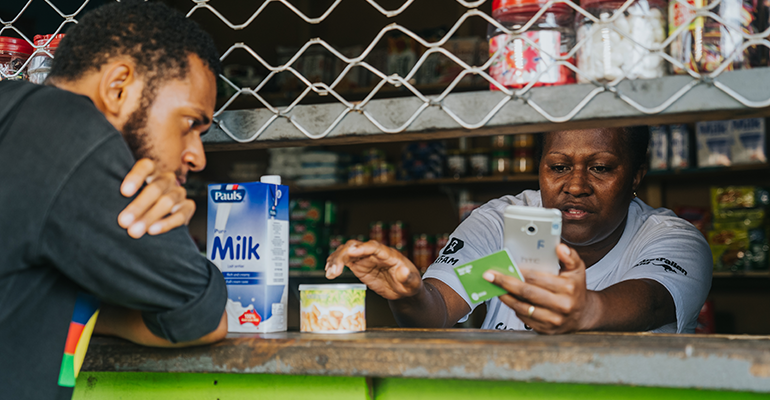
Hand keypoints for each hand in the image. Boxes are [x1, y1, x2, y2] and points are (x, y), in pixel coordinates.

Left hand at [117, 159, 194, 238]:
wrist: (157, 215)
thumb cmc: (136, 203)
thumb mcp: (127, 194)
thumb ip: (120, 195)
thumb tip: (101, 204)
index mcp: (151, 171)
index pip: (146, 166)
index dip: (135, 177)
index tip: (123, 192)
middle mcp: (166, 179)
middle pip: (156, 188)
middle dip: (138, 206)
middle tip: (123, 221)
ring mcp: (178, 193)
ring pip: (167, 202)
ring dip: (150, 217)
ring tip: (134, 231)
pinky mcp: (187, 207)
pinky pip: (180, 215)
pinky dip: (166, 223)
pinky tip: (153, 230)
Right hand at [325, 240, 422, 299]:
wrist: (404, 288)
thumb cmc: (410, 284)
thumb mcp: (413, 283)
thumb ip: (409, 278)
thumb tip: (404, 272)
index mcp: (389, 255)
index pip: (374, 247)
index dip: (362, 248)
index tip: (351, 252)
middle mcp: (375, 253)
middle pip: (356, 246)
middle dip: (343, 255)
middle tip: (335, 270)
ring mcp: (366, 258)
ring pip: (347, 251)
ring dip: (336, 259)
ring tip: (330, 273)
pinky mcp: (359, 265)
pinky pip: (345, 260)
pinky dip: (335, 264)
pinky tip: (329, 271)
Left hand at [482, 244, 599, 333]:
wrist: (582, 314)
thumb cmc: (575, 288)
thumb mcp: (577, 269)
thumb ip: (569, 256)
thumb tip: (560, 247)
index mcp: (568, 288)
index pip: (536, 278)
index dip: (518, 272)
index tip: (506, 266)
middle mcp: (562, 306)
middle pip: (526, 293)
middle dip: (505, 283)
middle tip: (490, 276)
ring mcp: (554, 321)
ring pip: (523, 308)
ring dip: (506, 297)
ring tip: (495, 287)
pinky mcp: (546, 331)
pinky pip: (524, 319)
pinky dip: (514, 308)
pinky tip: (508, 299)